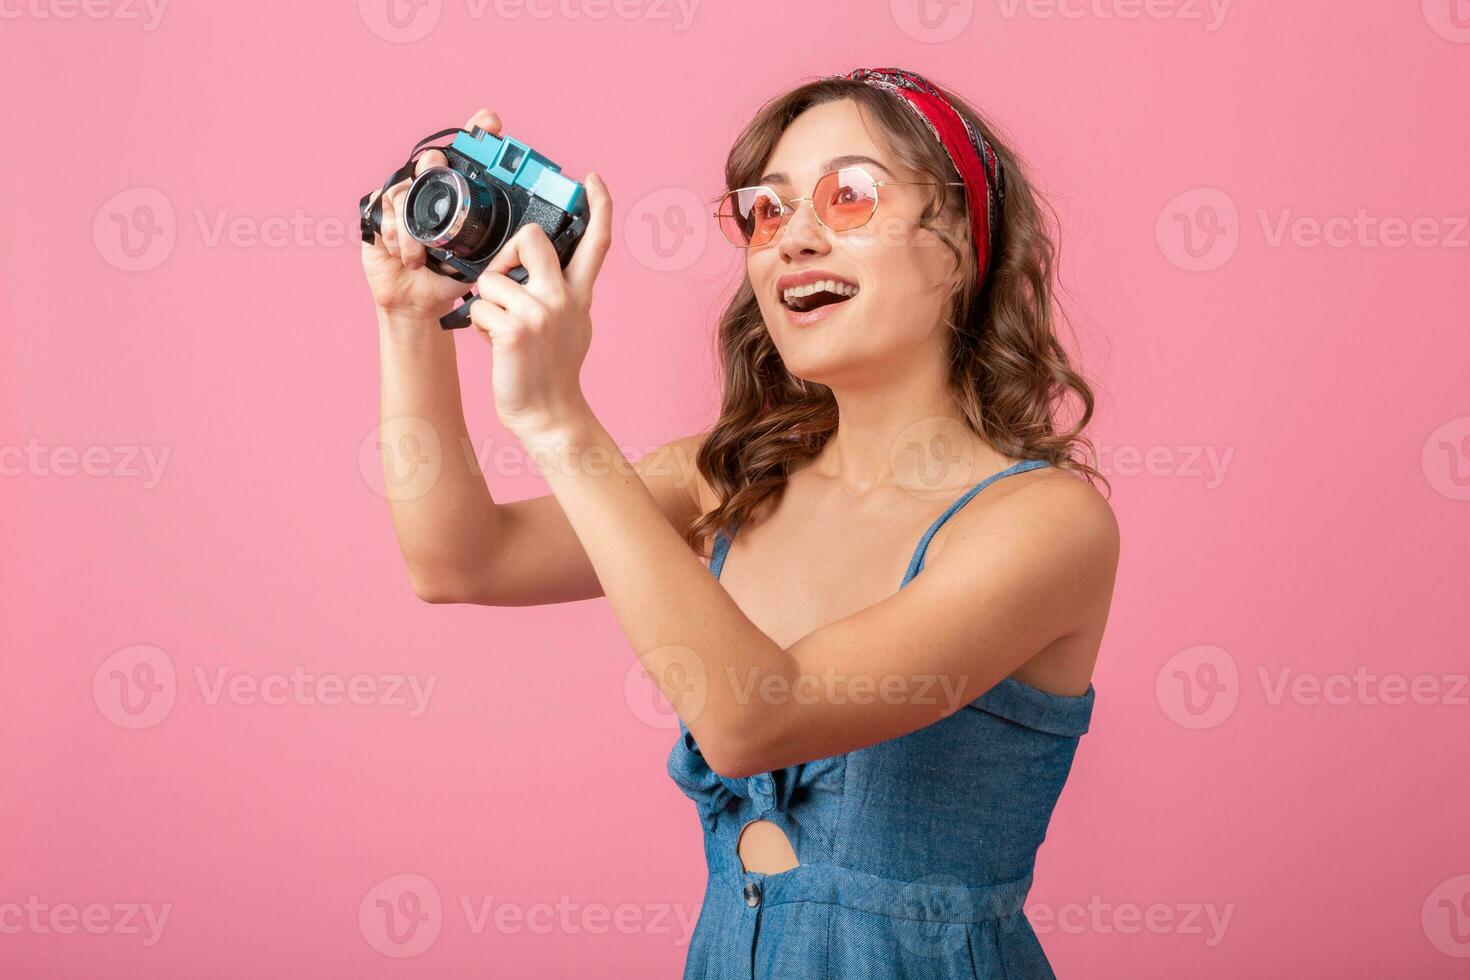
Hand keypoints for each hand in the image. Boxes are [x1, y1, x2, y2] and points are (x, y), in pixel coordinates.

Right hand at [360, 108, 504, 321]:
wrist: (421, 301)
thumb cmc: (451, 274)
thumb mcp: (482, 258)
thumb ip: (499, 241)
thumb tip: (529, 232)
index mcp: (458, 193)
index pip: (468, 153)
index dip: (477, 131)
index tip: (490, 121)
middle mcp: (430, 189)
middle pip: (431, 160)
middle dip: (435, 166)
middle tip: (440, 171)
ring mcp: (403, 198)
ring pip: (405, 189)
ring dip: (414, 229)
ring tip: (422, 257)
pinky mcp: (380, 212)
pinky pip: (386, 210)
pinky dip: (396, 236)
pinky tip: (406, 257)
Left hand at [469, 170, 612, 440]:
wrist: (548, 414)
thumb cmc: (552, 370)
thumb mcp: (572, 324)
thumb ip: (562, 292)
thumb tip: (538, 266)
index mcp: (579, 294)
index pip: (596, 242)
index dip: (598, 206)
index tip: (592, 179)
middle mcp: (564, 298)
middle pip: (532, 238)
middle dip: (508, 252)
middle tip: (505, 279)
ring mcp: (540, 313)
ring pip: (491, 278)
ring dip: (486, 302)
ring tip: (499, 327)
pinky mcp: (513, 330)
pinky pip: (479, 306)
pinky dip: (478, 325)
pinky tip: (493, 344)